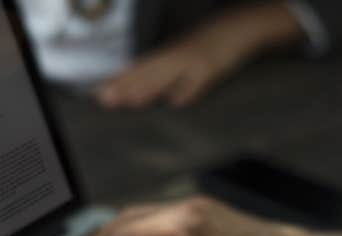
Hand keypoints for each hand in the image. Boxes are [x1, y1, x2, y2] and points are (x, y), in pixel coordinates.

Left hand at [97, 2, 304, 108]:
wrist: (241, 26)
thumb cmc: (210, 44)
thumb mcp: (182, 56)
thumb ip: (163, 73)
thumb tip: (137, 91)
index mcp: (169, 54)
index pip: (140, 68)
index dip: (121, 80)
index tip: (101, 93)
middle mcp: (178, 56)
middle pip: (148, 72)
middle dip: (126, 86)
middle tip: (106, 99)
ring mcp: (195, 61)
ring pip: (169, 76)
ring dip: (150, 88)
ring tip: (131, 101)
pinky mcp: (214, 67)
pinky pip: (200, 80)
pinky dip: (189, 91)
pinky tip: (176, 103)